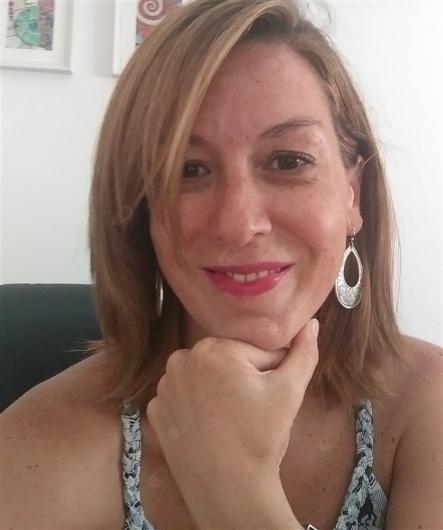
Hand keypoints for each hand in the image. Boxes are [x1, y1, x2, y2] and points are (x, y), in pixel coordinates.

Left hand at [146, 318, 318, 528]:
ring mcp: (163, 387)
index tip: (268, 397)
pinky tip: (207, 427)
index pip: (252, 352)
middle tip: (250, 410)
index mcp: (213, 348)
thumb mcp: (290, 390)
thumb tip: (311, 322)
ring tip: (230, 420)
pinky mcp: (155, 412)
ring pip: (203, 378)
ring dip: (217, 391)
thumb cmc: (261, 437)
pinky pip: (182, 398)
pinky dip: (195, 408)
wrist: (229, 491)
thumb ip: (304, 351)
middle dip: (241, 379)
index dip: (268, 373)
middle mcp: (181, 360)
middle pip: (225, 362)